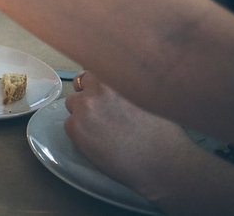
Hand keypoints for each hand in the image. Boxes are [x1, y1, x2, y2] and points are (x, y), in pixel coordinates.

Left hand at [63, 72, 195, 201]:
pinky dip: (80, 132)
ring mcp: (84, 106)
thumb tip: (115, 78)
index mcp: (116, 75)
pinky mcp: (75, 127)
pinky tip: (100, 142)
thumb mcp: (147, 95)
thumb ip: (126, 83)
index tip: (102, 90)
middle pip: (80, 83)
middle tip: (104, 113)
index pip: (93, 68)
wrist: (164, 163)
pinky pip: (69, 124)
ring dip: (83, 113)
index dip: (97, 81)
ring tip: (105, 130)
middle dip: (88, 95)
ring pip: (72, 104)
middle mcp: (98, 86)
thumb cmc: (163, 133)